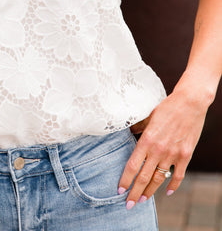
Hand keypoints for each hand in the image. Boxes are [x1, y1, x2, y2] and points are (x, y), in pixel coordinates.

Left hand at [118, 90, 206, 209]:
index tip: (120, 190)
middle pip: (144, 177)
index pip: (132, 166)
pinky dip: (173, 185)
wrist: (189, 103)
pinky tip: (168, 192)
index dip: (126, 180)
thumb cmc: (166, 107)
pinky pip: (178, 175)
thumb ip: (138, 128)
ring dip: (150, 191)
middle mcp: (159, 150)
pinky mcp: (185, 155)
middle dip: (135, 193)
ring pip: (159, 179)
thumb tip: (128, 134)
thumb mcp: (147, 115)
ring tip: (143, 200)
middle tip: (129, 205)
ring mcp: (173, 154)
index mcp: (147, 140)